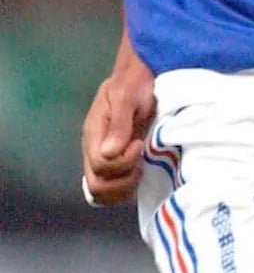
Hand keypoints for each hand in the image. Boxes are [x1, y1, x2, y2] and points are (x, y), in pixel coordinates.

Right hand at [81, 57, 154, 205]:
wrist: (140, 79)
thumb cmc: (133, 84)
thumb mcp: (127, 97)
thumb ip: (119, 124)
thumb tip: (109, 153)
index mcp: (93, 135)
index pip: (99, 167)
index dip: (122, 163)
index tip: (139, 144)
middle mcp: (94, 151)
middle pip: (97, 186)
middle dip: (122, 181)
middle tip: (140, 163)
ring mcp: (103, 159)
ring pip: (103, 193)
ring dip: (124, 188)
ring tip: (140, 169)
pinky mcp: (116, 164)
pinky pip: (113, 190)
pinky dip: (126, 190)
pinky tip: (140, 175)